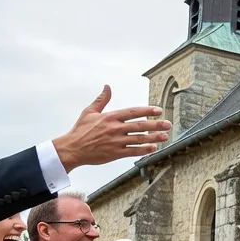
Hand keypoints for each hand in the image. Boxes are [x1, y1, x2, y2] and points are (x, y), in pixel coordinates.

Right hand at [51, 86, 171, 170]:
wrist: (72, 149)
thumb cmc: (80, 131)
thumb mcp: (89, 112)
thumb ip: (101, 99)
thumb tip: (107, 87)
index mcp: (110, 117)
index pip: (133, 112)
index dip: (147, 111)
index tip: (158, 110)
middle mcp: (115, 129)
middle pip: (140, 126)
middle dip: (156, 124)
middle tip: (168, 124)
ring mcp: (116, 142)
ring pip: (139, 139)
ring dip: (153, 137)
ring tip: (165, 136)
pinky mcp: (115, 153)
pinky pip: (133, 151)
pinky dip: (144, 150)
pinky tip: (153, 148)